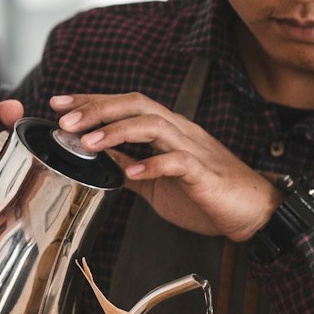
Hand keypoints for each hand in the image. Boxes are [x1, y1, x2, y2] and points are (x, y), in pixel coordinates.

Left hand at [51, 91, 280, 242]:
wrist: (253, 212)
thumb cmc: (207, 196)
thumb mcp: (157, 182)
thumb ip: (130, 167)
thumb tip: (97, 160)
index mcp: (167, 130)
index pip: (126, 104)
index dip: (92, 101)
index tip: (59, 103)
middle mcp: (179, 131)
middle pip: (136, 104)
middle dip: (98, 108)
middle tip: (66, 119)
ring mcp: (193, 148)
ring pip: (153, 125)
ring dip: (118, 132)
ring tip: (89, 143)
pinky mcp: (205, 173)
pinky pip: (177, 162)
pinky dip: (152, 165)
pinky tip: (131, 173)